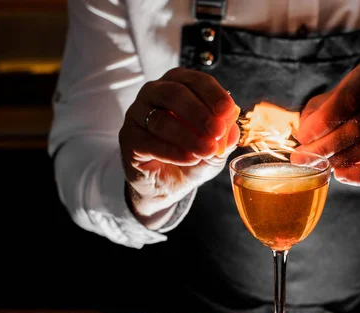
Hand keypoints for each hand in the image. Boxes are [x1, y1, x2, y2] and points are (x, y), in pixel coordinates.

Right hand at [119, 67, 240, 225]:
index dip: (213, 94)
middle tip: (216, 131)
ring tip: (207, 150)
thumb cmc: (194, 155)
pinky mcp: (128, 137)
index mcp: (180, 85)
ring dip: (188, 136)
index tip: (227, 111)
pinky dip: (172, 151)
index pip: (197, 81)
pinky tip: (190, 158)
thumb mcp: (218, 146)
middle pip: (175, 93)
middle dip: (199, 113)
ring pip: (160, 119)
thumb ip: (226, 133)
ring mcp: (138, 113)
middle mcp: (155, 93)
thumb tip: (231, 120)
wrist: (170, 184)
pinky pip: (148, 142)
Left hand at [294, 61, 359, 185]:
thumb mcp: (326, 104)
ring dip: (340, 159)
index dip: (323, 121)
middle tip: (306, 158)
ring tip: (321, 165)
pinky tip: (341, 175)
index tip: (303, 138)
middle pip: (358, 124)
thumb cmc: (346, 110)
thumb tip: (304, 138)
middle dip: (327, 145)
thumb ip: (313, 118)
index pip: (348, 97)